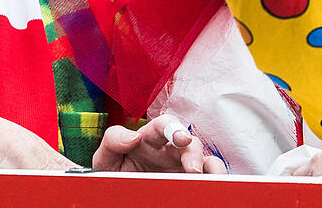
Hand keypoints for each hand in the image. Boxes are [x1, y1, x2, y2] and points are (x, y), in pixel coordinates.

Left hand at [91, 114, 226, 173]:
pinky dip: (216, 179)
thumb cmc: (114, 173)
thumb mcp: (106, 158)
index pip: (164, 125)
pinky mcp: (191, 183)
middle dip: (194, 152)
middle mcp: (170, 151)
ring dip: (211, 167)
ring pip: (207, 160)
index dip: (174, 127)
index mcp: (150, 139)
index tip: (180, 138)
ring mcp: (183, 167)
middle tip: (193, 169)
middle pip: (190, 142)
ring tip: (210, 179)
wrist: (118, 196)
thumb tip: (134, 137)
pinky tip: (213, 186)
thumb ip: (113, 140)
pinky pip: (210, 178)